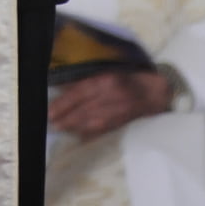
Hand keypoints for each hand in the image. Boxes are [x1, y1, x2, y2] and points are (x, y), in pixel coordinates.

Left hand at [48, 69, 172, 139]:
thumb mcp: (108, 71)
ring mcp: (115, 113)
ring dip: (73, 125)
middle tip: (50, 121)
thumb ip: (88, 78)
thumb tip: (65, 85)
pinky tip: (77, 134)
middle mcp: (110, 97)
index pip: (80, 92)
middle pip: (82, 109)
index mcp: (106, 81)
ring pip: (90, 121)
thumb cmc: (129, 77)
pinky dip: (87, 133)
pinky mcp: (119, 123)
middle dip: (65, 116)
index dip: (64, 102)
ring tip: (59, 127)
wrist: (154, 93)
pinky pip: (100, 130)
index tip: (51, 109)